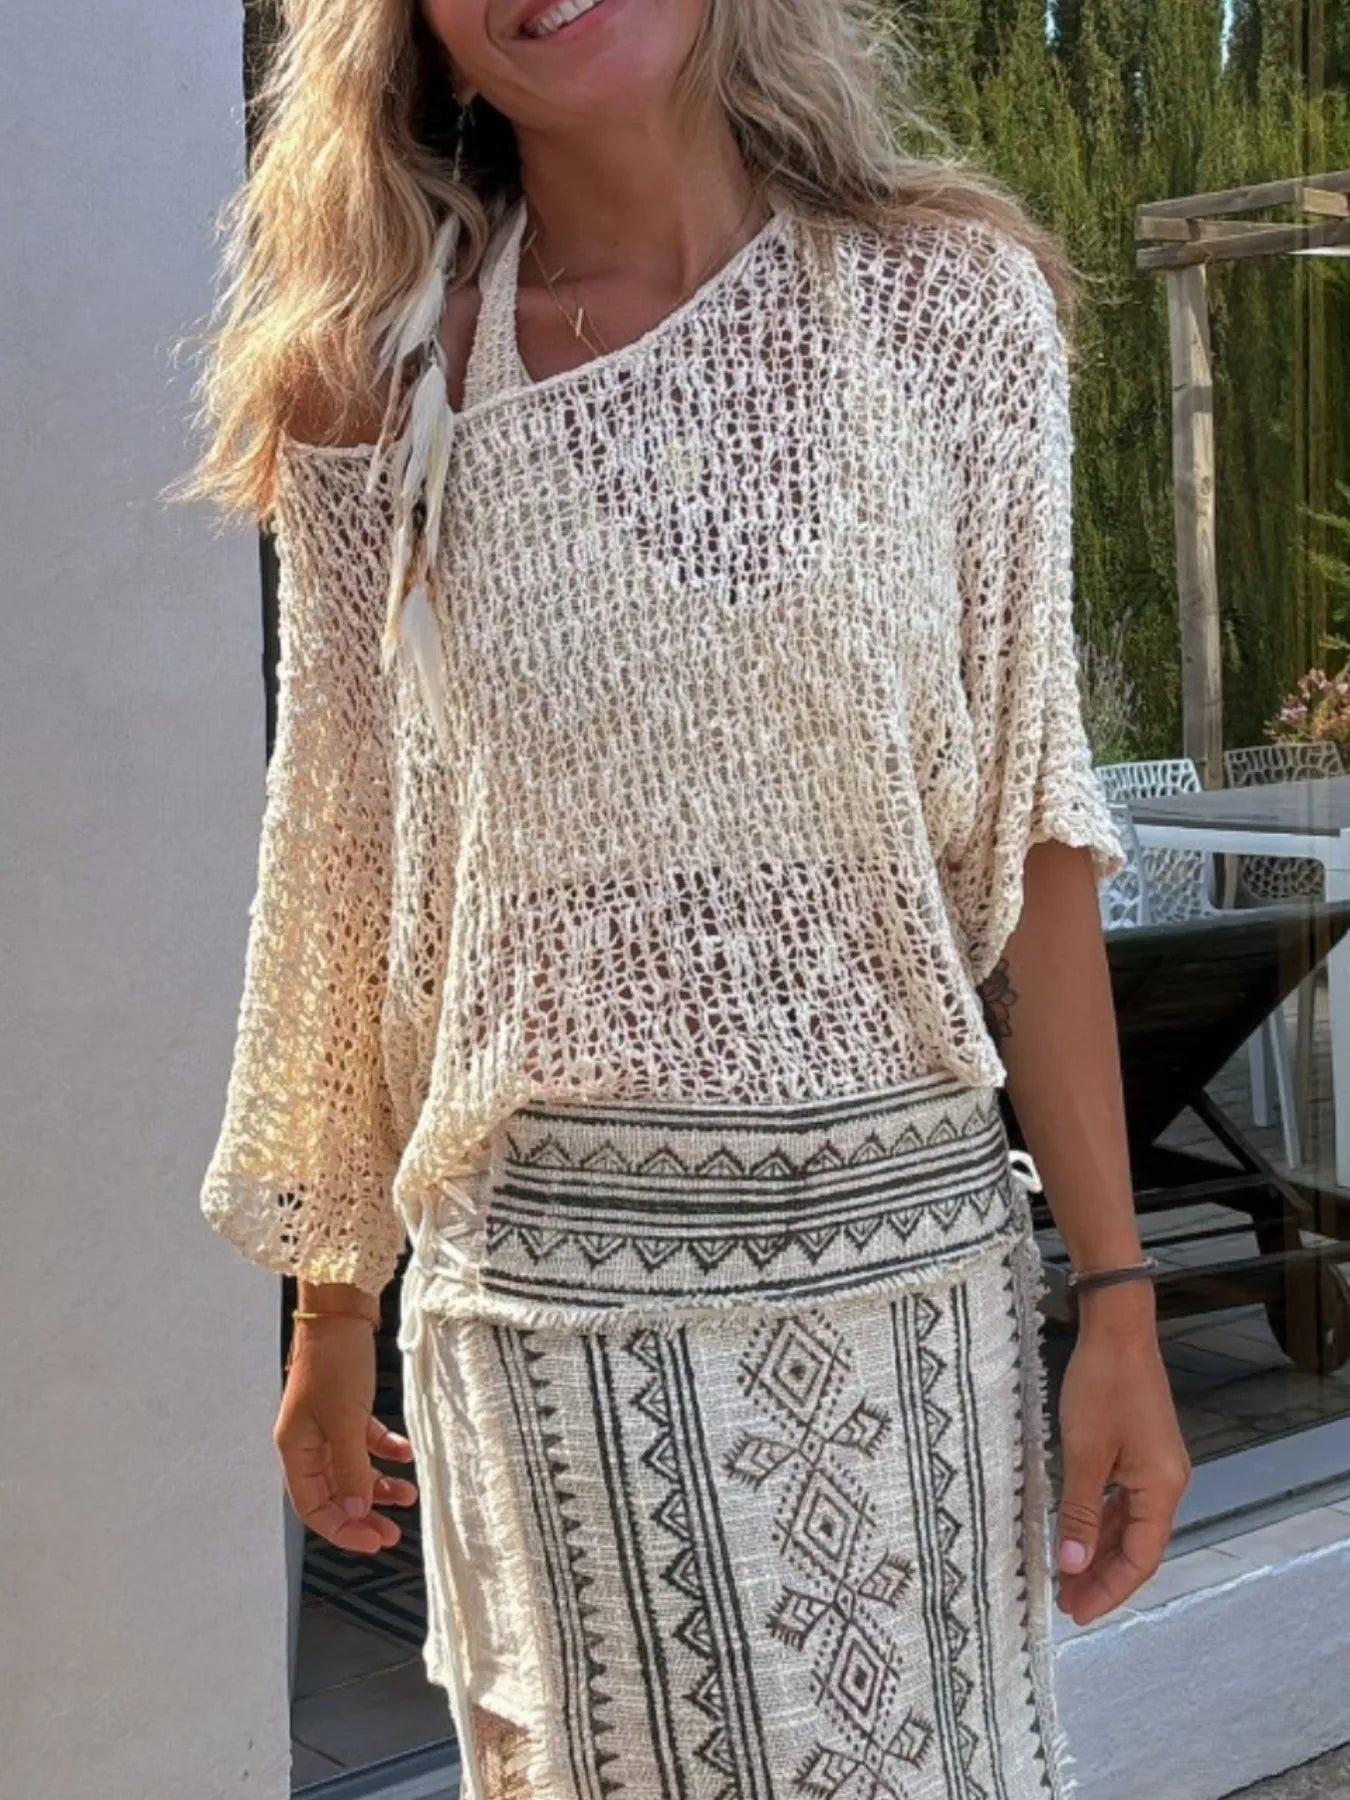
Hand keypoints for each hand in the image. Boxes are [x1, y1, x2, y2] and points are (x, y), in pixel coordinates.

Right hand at [274, 1318, 417, 1555]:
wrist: (341, 1309)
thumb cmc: (334, 1360)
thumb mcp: (345, 1420)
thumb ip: (351, 1469)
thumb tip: (357, 1511)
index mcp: (295, 1449)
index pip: (313, 1507)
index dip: (342, 1530)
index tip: (373, 1542)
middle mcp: (308, 1441)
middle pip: (334, 1493)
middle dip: (363, 1514)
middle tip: (393, 1533)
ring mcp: (327, 1424)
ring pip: (353, 1470)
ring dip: (380, 1484)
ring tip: (409, 1494)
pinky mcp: (347, 1407)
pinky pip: (365, 1441)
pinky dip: (385, 1450)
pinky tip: (406, 1454)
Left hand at [1053, 1302, 1190, 1624]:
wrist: (1118, 1330)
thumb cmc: (1102, 1386)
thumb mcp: (1085, 1453)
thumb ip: (1079, 1512)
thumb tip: (1072, 1564)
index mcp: (1162, 1488)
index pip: (1140, 1558)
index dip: (1109, 1589)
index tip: (1076, 1612)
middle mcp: (1168, 1483)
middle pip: (1137, 1547)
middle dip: (1102, 1576)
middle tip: (1066, 1603)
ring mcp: (1156, 1467)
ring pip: (1128, 1525)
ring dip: (1099, 1552)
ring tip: (1066, 1577)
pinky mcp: (1142, 1452)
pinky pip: (1123, 1501)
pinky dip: (1101, 1522)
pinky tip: (1076, 1535)